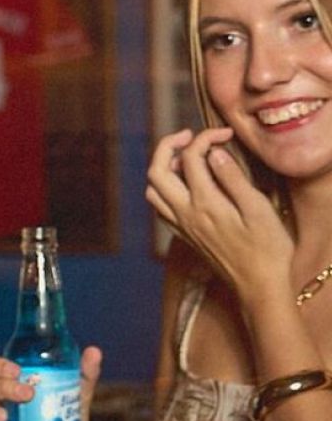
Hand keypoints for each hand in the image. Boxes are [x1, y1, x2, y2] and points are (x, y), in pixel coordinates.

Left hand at [145, 126, 292, 311]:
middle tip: (191, 136)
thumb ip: (233, 179)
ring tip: (186, 158)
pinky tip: (184, 186)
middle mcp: (185, 214)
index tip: (225, 134)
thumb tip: (213, 154)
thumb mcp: (259, 210)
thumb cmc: (267, 249)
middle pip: (157, 171)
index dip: (205, 138)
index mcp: (205, 203)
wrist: (259, 287)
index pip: (190, 157)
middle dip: (168, 145)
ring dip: (163, 168)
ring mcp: (181, 226)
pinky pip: (159, 208)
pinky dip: (164, 189)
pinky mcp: (184, 236)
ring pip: (152, 190)